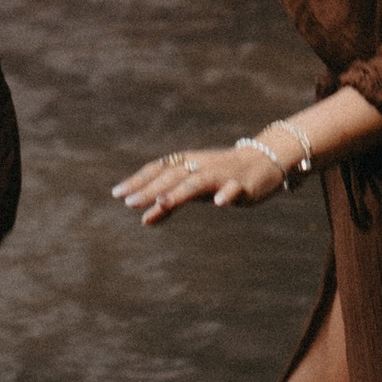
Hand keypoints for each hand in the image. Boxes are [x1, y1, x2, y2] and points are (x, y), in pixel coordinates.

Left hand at [113, 142, 287, 223]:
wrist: (264, 162)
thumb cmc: (220, 176)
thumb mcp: (193, 191)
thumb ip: (169, 203)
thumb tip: (143, 220)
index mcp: (188, 163)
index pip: (158, 169)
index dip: (139, 180)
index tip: (118, 194)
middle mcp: (201, 165)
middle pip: (173, 176)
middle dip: (151, 189)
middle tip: (130, 202)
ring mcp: (222, 173)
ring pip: (197, 181)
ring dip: (179, 192)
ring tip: (162, 203)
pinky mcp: (243, 183)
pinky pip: (234, 188)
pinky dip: (227, 194)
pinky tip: (219, 203)